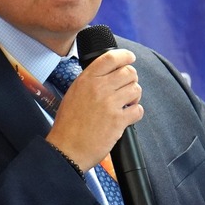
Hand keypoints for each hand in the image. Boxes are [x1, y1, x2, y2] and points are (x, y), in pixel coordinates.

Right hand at [46, 49, 143, 170]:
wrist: (67, 148)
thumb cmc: (68, 124)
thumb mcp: (73, 94)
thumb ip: (90, 82)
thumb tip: (107, 74)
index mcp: (86, 79)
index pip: (111, 57)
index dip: (125, 56)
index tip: (130, 58)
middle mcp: (99, 88)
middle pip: (128, 72)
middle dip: (132, 79)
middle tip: (127, 87)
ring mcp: (110, 104)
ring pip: (136, 89)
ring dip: (134, 96)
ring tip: (127, 103)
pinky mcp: (118, 120)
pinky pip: (138, 110)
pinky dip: (136, 113)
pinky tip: (127, 117)